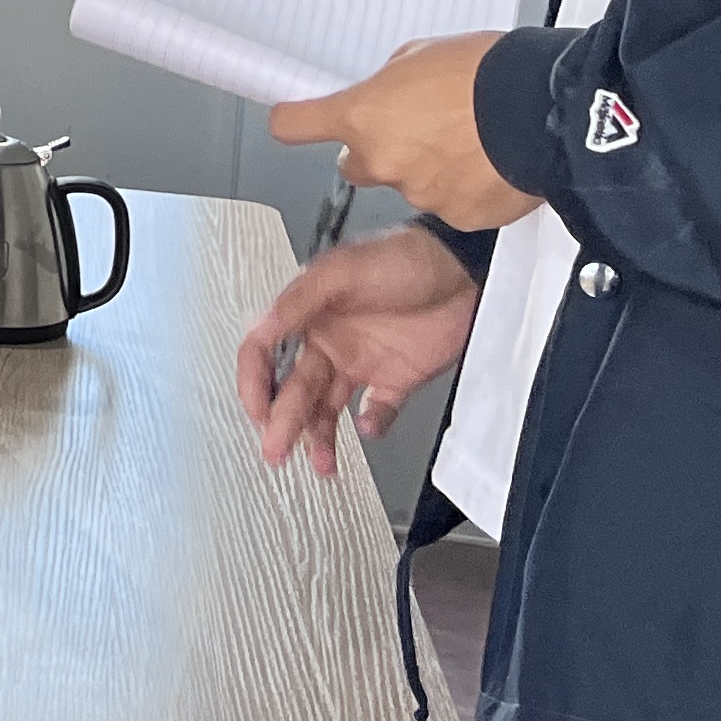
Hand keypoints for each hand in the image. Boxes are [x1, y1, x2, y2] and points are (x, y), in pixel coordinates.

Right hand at [234, 227, 484, 478]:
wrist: (465, 270)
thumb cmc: (404, 257)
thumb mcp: (344, 270)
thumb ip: (300, 300)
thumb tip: (261, 326)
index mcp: (308, 316)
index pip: (265, 354)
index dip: (254, 383)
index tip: (257, 410)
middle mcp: (329, 343)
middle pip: (294, 390)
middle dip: (282, 423)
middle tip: (277, 450)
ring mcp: (361, 363)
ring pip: (327, 409)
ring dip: (319, 436)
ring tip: (322, 463)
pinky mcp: (396, 379)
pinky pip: (377, 410)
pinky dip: (372, 424)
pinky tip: (369, 427)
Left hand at [267, 34, 541, 231]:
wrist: (545, 110)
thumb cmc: (489, 72)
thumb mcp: (422, 54)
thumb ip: (391, 82)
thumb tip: (388, 95)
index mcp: (362, 115)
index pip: (294, 124)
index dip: (293, 121)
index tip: (292, 119)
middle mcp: (380, 160)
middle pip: (354, 165)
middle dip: (377, 150)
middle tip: (416, 129)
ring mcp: (419, 192)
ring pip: (408, 184)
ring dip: (428, 167)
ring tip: (469, 140)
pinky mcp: (458, 216)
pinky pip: (450, 203)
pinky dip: (464, 189)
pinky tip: (488, 165)